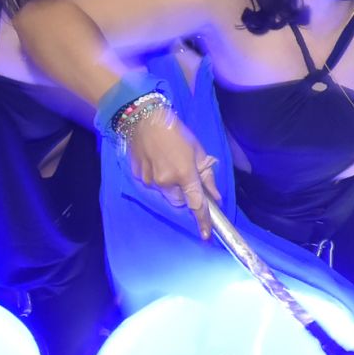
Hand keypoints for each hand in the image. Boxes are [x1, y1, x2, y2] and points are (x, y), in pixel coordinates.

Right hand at [123, 107, 220, 239]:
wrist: (145, 119)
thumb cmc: (177, 133)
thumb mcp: (198, 151)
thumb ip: (207, 176)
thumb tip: (214, 196)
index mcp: (185, 174)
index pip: (196, 203)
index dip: (202, 220)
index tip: (206, 235)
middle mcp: (166, 182)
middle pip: (180, 200)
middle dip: (185, 193)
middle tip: (185, 174)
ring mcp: (150, 181)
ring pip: (166, 193)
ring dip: (171, 185)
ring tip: (169, 163)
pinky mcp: (139, 177)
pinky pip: (152, 185)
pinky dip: (157, 178)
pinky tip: (157, 161)